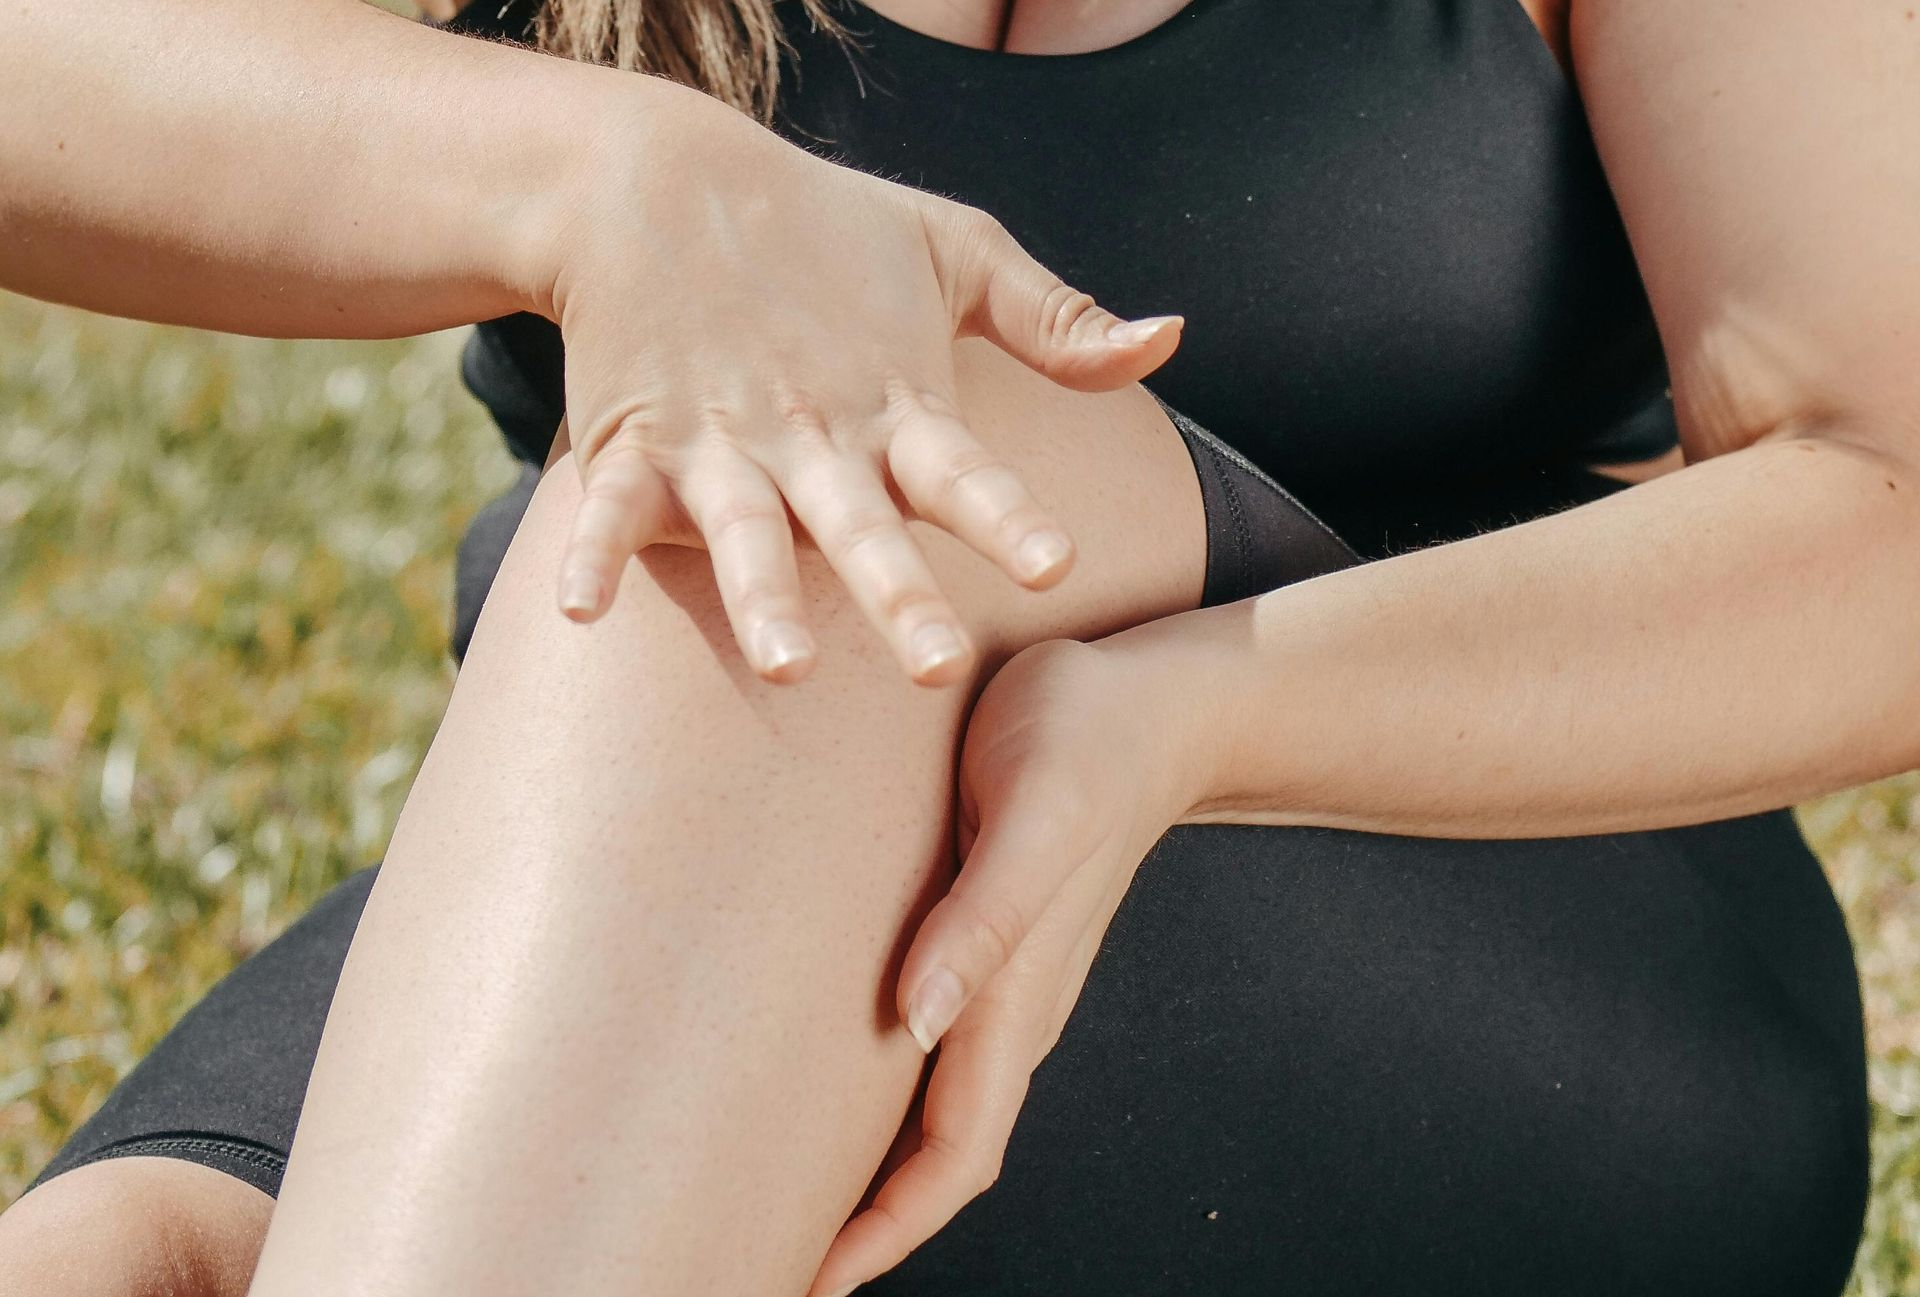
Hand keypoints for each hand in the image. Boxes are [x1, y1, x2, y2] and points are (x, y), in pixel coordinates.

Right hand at [539, 74, 1183, 683]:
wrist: (662, 175)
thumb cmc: (825, 223)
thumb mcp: (955, 247)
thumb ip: (1057, 318)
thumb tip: (1172, 340)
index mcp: (894, 398)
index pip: (963, 469)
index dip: (1008, 517)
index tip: (1058, 566)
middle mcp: (811, 431)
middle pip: (860, 526)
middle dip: (898, 596)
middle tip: (938, 668)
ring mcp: (719, 438)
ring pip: (743, 530)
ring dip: (762, 595)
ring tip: (788, 666)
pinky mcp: (634, 438)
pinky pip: (610, 505)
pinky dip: (594, 553)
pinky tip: (582, 608)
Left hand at [807, 624, 1201, 1295]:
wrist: (1155, 698)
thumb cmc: (1081, 734)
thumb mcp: (1033, 805)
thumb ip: (984, 913)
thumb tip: (916, 1018)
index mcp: (1017, 995)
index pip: (954, 1157)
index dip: (885, 1231)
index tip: (807, 1285)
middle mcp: (1011, 1009)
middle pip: (940, 1160)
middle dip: (865, 1232)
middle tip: (761, 1264)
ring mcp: (1005, 982)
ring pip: (938, 1117)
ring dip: (873, 1175)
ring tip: (779, 1202)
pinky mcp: (990, 940)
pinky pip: (937, 1057)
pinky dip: (885, 1104)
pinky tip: (831, 1090)